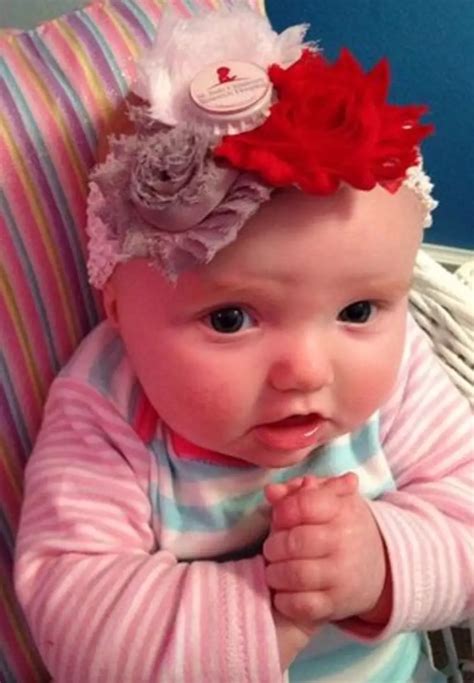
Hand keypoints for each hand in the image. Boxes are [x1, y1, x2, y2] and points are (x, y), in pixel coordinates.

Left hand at [263, 474, 391, 624]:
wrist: (381, 565)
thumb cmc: (342, 526)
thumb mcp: (328, 500)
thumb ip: (297, 491)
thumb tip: (271, 492)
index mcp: (342, 510)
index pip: (305, 505)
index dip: (284, 510)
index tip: (278, 517)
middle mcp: (344, 542)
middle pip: (295, 541)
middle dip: (273, 545)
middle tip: (272, 548)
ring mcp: (342, 575)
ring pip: (295, 574)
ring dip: (274, 572)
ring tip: (274, 569)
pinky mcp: (336, 605)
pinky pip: (302, 606)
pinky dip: (284, 600)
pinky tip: (282, 592)